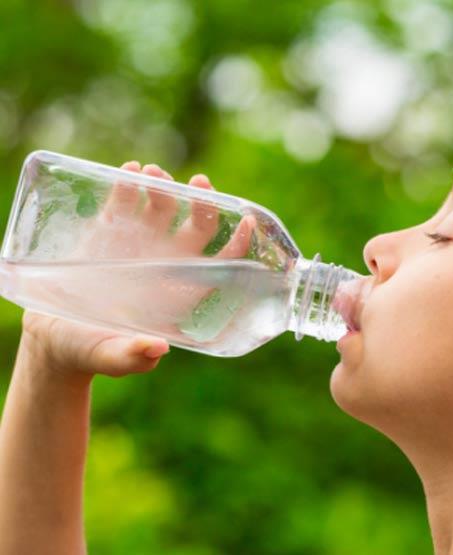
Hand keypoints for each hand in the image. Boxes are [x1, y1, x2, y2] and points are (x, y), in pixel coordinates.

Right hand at [19, 162, 253, 380]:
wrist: (53, 335)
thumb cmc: (90, 351)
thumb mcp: (110, 357)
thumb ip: (132, 357)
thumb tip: (157, 350)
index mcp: (180, 291)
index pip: (222, 263)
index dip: (238, 244)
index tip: (248, 222)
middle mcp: (167, 262)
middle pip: (199, 225)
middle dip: (205, 203)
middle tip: (199, 183)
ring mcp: (140, 242)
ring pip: (165, 204)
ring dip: (164, 185)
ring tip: (152, 172)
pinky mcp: (109, 229)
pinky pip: (125, 199)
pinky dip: (128, 183)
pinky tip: (130, 171)